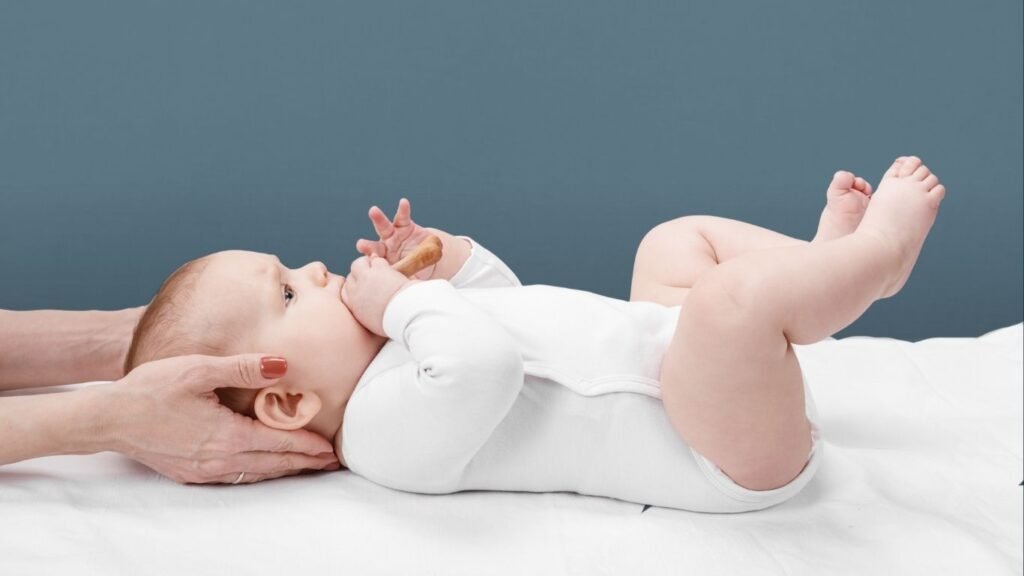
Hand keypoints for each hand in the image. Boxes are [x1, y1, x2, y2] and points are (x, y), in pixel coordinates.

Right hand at [107, 354, 338, 483]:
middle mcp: (219, 459)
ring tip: (308, 465)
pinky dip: (258, 471)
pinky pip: (235, 476)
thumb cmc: (151, 389)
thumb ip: (243, 368)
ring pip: (255, 473)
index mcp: (226, 435)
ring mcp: (204, 470)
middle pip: (273, 464)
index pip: (279, 443)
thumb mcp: (198, 369)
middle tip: (331, 461)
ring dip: (284, 469)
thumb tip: (282, 364)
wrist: (109, 418)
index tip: (330, 447)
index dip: (307, 445)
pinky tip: (266, 465)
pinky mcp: (191, 473)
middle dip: (305, 462)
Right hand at [341, 254, 417, 336]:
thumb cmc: (393, 321)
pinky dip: (382, 262)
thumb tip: (369, 314)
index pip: (345, 293)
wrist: (402, 315)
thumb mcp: (373, 324)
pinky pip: (374, 261)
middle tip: (370, 275)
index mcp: (353, 307)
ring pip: (358, 265)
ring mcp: (363, 280)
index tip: (361, 287)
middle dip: (359, 275)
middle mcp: (354, 292)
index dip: (353, 288)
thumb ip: (367, 315)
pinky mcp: (375, 271)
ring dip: (367, 264)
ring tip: (378, 267)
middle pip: (349, 278)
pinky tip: (389, 268)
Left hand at [355, 198, 436, 279]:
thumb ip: (404, 285)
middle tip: (360, 245)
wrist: (429, 260)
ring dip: (378, 219)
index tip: (366, 264)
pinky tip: (403, 203)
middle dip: (367, 245)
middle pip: (374, 247)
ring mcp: (395, 236)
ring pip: (384, 228)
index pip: (375, 264)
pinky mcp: (405, 226)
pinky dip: (403, 210)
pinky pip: (403, 217)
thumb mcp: (410, 280)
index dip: (371, 263)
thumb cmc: (418, 273)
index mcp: (384, 264)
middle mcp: (386, 249)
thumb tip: (403, 297)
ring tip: (373, 211)